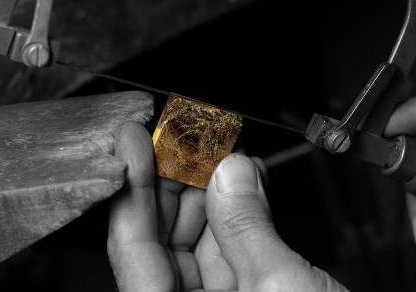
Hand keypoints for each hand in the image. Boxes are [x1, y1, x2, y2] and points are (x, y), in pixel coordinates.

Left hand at [107, 122, 347, 291]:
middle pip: (161, 240)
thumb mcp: (282, 288)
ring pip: (195, 242)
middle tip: (189, 138)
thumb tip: (229, 172)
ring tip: (222, 154)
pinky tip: (247, 185)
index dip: (133, 185)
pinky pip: (229, 252)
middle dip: (175, 183)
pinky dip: (238, 216)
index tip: (134, 139)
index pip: (133, 247)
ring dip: (210, 194)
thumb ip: (249, 227)